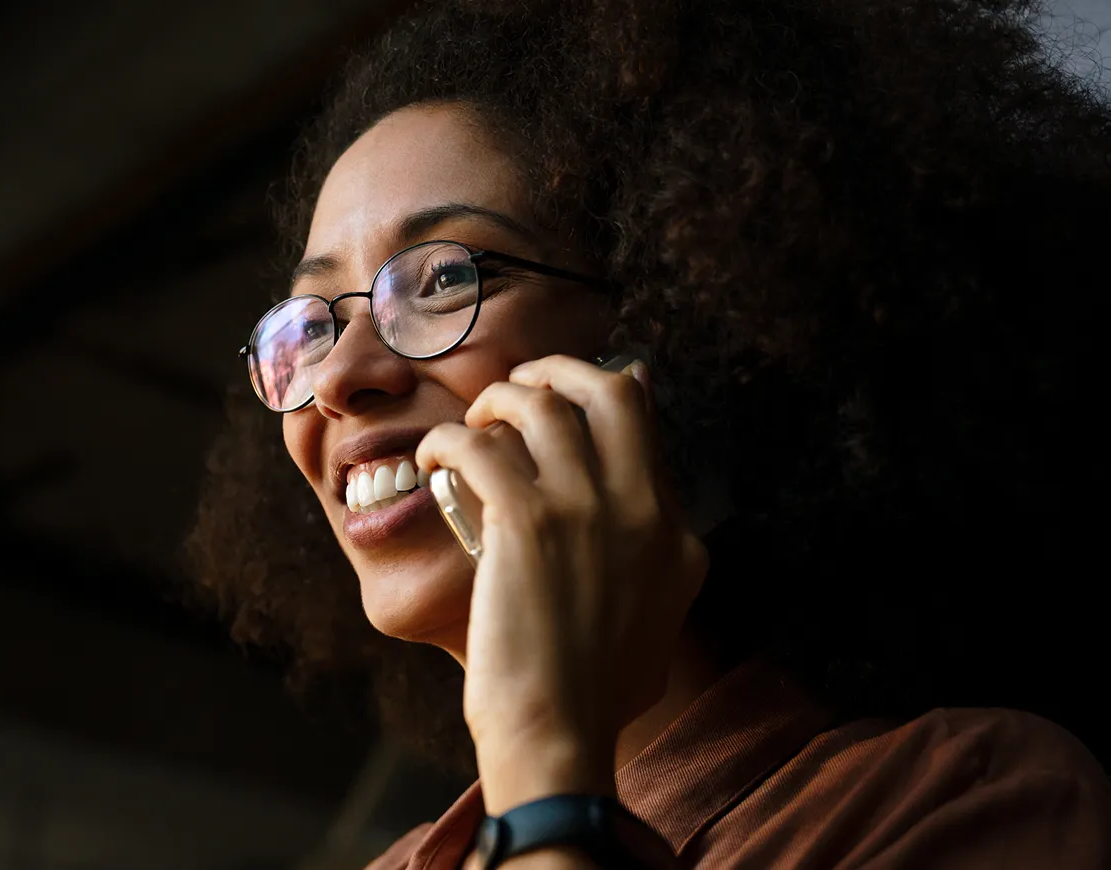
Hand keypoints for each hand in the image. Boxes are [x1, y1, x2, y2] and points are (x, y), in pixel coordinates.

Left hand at [415, 355, 708, 812]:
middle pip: (611, 391)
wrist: (558, 734)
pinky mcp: (528, 520)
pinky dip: (446, 442)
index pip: (646, 430)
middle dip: (559, 372)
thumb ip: (659, 571)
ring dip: (497, 400)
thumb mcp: (656, 625)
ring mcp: (588, 509)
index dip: (604, 396)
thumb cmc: (591, 696)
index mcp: (677, 537)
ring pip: (541, 402)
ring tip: (471, 425)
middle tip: (521, 386)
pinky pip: (478, 445)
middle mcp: (643, 511)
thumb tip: (669, 536)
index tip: (570, 395)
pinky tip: (433, 459)